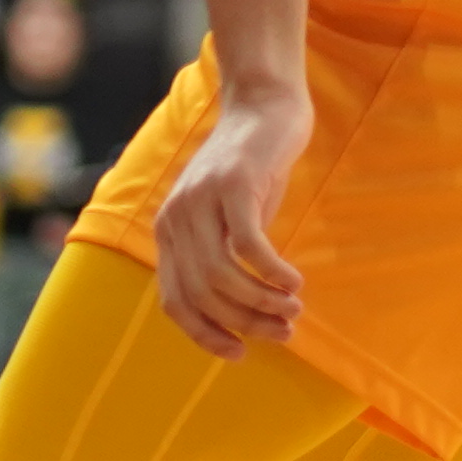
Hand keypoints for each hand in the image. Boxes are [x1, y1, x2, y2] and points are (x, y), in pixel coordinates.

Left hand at [144, 74, 312, 358]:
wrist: (263, 107)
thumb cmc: (251, 170)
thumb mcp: (229, 221)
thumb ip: (227, 260)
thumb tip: (247, 317)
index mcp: (168, 233)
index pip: (175, 301)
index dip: (204, 334)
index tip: (240, 353)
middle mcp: (175, 219)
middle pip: (202, 294)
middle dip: (245, 322)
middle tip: (284, 331)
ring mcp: (200, 200)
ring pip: (223, 275)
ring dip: (262, 302)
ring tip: (293, 309)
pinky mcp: (233, 185)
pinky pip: (248, 245)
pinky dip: (271, 271)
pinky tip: (293, 281)